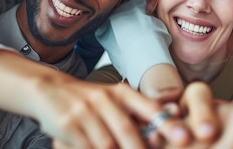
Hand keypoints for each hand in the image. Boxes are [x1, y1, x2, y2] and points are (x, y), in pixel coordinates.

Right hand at [31, 78, 188, 148]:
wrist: (49, 90)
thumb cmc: (90, 100)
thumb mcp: (114, 100)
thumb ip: (139, 111)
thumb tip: (173, 116)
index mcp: (122, 93)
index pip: (148, 107)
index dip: (166, 123)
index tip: (184, 137)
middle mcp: (104, 98)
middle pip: (126, 130)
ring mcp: (85, 111)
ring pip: (106, 143)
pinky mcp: (68, 124)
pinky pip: (87, 147)